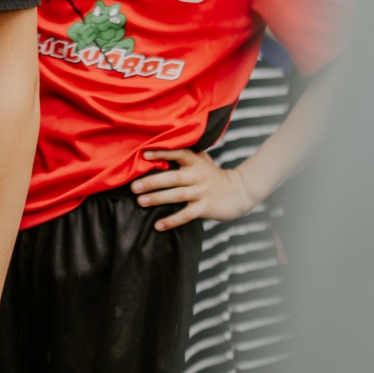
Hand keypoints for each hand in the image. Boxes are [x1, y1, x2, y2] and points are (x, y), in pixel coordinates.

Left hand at [131, 149, 260, 227]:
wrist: (240, 192)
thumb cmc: (216, 176)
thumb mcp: (204, 161)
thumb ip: (188, 156)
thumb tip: (164, 147)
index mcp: (196, 162)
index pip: (178, 153)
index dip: (161, 153)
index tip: (144, 154)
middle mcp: (197, 176)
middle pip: (172, 177)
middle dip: (151, 182)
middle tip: (133, 187)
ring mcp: (201, 192)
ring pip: (176, 195)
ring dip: (157, 198)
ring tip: (141, 202)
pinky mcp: (205, 207)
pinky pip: (186, 215)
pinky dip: (171, 221)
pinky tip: (158, 225)